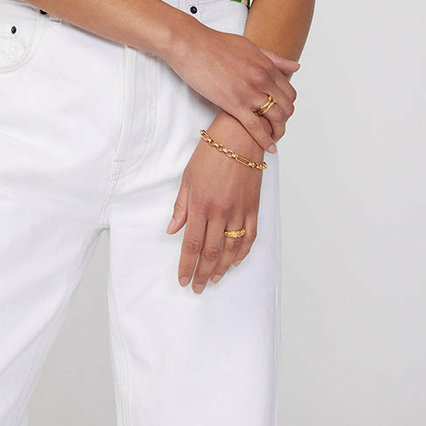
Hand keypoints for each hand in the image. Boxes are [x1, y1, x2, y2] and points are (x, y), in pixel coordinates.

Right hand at [164, 19, 298, 154]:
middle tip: (277, 128)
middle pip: (286, 107)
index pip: (289, 91)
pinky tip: (269, 148)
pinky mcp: (233, 103)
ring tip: (274, 140)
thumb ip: (274, 59)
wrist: (191, 45)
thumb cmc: (216, 44)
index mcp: (267, 66)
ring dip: (278, 132)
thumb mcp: (250, 47)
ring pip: (275, 118)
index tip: (282, 113)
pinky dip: (264, 140)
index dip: (287, 105)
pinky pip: (255, 127)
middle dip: (284, 121)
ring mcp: (248, 92)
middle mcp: (262, 79)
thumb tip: (296, 67)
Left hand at [166, 110, 265, 292]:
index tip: (183, 280)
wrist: (240, 138)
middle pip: (209, 251)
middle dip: (202, 273)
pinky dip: (242, 252)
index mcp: (200, 204)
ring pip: (230, 249)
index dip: (187, 266)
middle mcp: (220, 211)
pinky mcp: (253, 208)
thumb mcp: (188, 177)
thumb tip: (172, 230)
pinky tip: (234, 262)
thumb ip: (181, 206)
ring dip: (221, 268)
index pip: (191, 244)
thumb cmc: (211, 153)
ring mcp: (238, 211)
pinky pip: (249, 236)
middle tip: (197, 287)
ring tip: (213, 279)